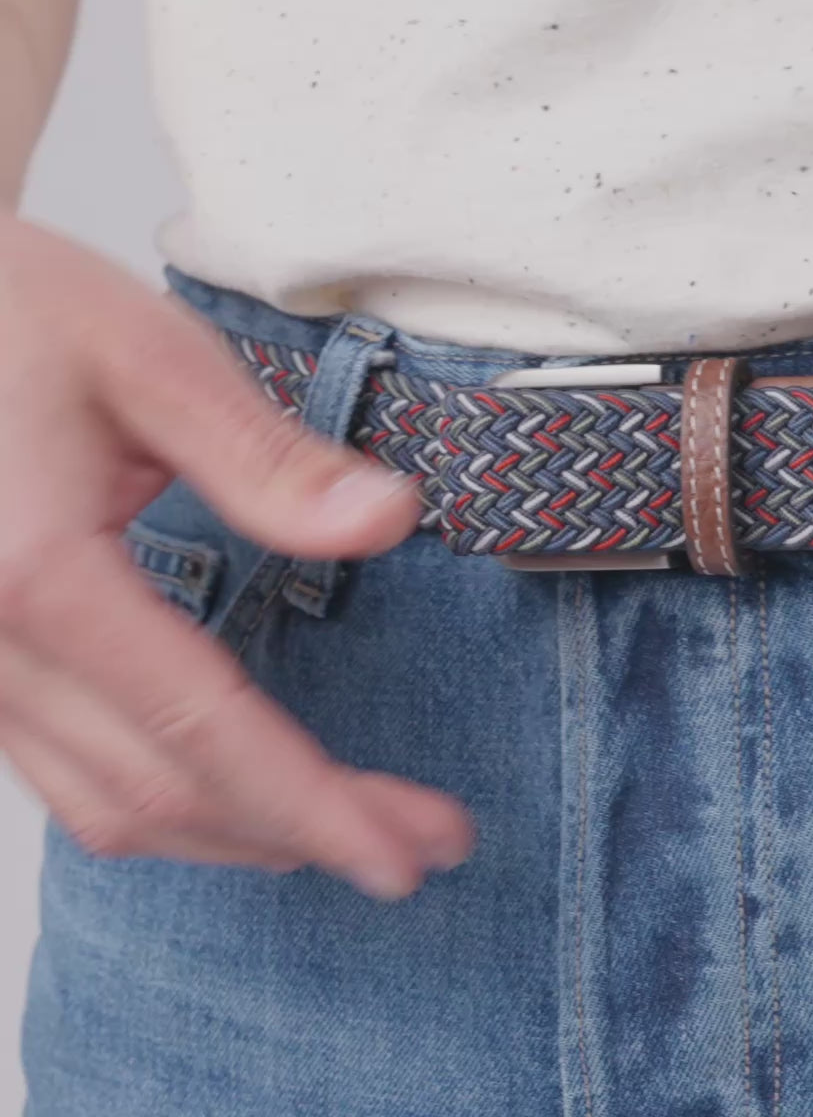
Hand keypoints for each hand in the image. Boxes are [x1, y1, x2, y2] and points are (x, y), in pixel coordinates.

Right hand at [0, 213, 473, 896]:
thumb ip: (268, 460)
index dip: (316, 805)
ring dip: (239, 833)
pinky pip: (69, 774)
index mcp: (37, 574)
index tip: (408, 850)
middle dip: (306, 831)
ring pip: (109, 806)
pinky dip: (170, 802)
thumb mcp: (149, 358)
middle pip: (166, 791)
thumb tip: (389, 519)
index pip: (203, 729)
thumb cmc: (10, 311)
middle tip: (423, 841)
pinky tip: (238, 791)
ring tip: (349, 827)